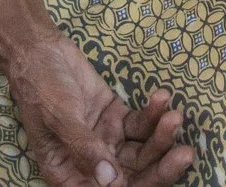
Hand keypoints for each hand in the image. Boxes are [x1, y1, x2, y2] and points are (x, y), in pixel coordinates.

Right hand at [0, 33, 193, 186]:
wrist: (40, 51)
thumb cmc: (40, 88)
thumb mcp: (59, 117)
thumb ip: (84, 148)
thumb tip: (110, 182)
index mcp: (70, 174)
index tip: (158, 173)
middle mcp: (91, 164)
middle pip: (133, 175)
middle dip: (161, 167)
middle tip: (185, 153)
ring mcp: (107, 141)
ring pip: (142, 150)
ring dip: (161, 136)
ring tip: (174, 116)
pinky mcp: (117, 119)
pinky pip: (142, 124)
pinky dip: (154, 114)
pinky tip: (162, 98)